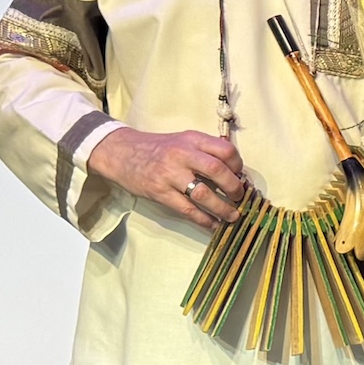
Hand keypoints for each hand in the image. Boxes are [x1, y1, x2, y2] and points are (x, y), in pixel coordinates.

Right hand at [87, 126, 244, 229]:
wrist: (122, 153)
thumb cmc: (158, 148)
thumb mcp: (184, 140)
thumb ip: (206, 151)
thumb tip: (235, 171)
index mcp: (192, 140)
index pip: (225, 150)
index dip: (238, 165)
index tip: (241, 175)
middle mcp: (182, 155)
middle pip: (217, 170)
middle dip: (234, 187)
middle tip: (240, 197)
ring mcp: (170, 175)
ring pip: (202, 193)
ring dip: (222, 207)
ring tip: (233, 216)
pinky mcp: (159, 192)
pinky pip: (186, 209)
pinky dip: (203, 219)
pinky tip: (213, 225)